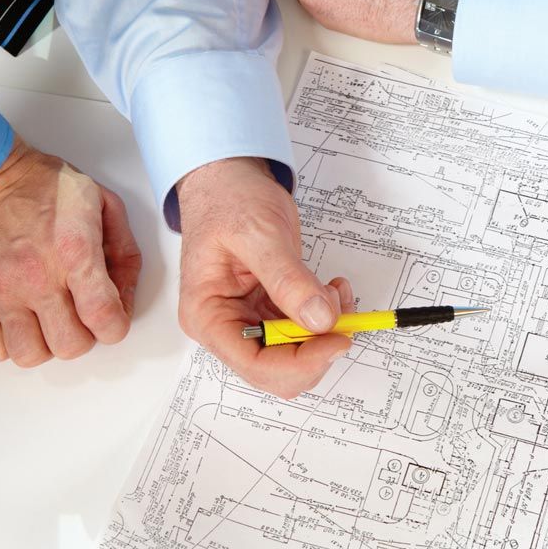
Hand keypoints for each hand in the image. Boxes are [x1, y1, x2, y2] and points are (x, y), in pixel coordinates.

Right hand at [0, 143, 141, 366]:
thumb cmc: (38, 184)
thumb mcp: (99, 201)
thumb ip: (123, 249)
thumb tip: (124, 294)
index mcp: (74, 252)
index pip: (105, 321)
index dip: (114, 327)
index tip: (108, 318)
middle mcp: (37, 277)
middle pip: (70, 346)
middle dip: (81, 336)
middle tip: (74, 315)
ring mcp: (0, 290)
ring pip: (30, 355)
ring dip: (42, 343)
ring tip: (41, 320)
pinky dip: (5, 344)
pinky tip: (13, 321)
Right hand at [176, 158, 353, 398]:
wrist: (228, 178)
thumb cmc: (228, 200)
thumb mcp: (259, 234)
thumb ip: (288, 279)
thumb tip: (320, 319)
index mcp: (208, 316)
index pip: (255, 364)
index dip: (301, 362)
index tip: (337, 339)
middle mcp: (226, 326)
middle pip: (278, 369)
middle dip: (316, 346)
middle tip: (339, 310)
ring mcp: (249, 321)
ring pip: (297, 354)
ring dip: (325, 329)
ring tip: (333, 289)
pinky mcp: (270, 311)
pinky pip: (305, 331)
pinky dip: (326, 315)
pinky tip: (330, 288)